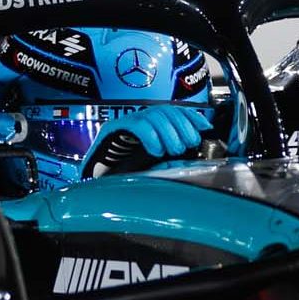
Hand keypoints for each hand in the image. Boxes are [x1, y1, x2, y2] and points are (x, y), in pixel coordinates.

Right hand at [86, 105, 212, 173]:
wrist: (94, 188)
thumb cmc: (124, 181)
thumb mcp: (155, 169)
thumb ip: (171, 159)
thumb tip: (192, 151)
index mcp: (149, 129)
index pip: (173, 112)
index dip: (190, 117)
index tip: (204, 128)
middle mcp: (136, 122)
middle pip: (165, 111)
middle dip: (182, 126)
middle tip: (187, 145)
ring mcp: (123, 125)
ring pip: (153, 115)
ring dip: (169, 132)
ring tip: (172, 150)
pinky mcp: (111, 130)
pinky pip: (137, 125)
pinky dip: (151, 136)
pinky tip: (156, 150)